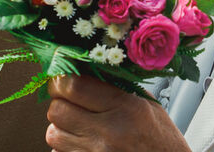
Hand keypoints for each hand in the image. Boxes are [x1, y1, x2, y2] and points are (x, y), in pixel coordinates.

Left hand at [45, 76, 190, 151]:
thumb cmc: (161, 139)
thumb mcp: (147, 104)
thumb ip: (115, 87)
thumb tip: (81, 69)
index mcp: (125, 108)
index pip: (73, 86)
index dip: (61, 79)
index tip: (64, 77)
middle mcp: (108, 132)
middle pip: (57, 110)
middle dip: (59, 102)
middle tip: (69, 100)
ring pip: (53, 134)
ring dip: (60, 126)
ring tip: (77, 124)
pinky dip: (65, 147)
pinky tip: (82, 143)